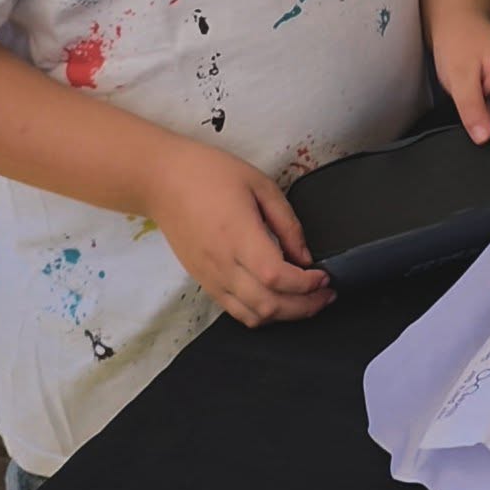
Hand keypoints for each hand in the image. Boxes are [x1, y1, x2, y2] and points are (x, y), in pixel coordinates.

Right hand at [146, 141, 331, 326]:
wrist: (163, 181)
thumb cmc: (209, 173)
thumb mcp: (259, 184)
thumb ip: (286, 222)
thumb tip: (304, 256)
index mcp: (239, 236)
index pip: (278, 277)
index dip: (307, 285)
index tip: (325, 276)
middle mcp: (223, 264)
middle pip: (269, 305)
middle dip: (305, 307)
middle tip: (326, 293)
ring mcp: (211, 277)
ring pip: (252, 316)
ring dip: (284, 315)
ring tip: (307, 301)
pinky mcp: (203, 281)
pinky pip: (235, 311)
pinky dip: (260, 313)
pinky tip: (276, 299)